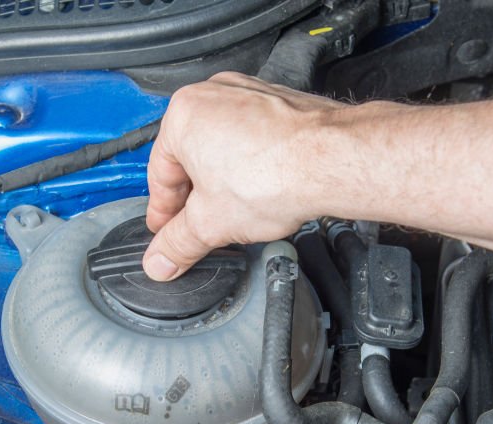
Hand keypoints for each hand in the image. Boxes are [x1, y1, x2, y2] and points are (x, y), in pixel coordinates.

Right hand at [143, 72, 345, 280]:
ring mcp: (250, 95)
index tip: (165, 231)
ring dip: (223, 182)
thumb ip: (178, 244)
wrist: (333, 160)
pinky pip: (253, 139)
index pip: (160, 173)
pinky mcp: (280, 103)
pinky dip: (252, 166)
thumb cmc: (275, 174)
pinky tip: (262, 191)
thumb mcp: (210, 224)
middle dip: (194, 198)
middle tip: (197, 229)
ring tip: (233, 213)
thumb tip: (161, 259)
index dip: (162, 212)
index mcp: (183, 114)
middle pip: (192, 158)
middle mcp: (215, 95)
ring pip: (224, 148)